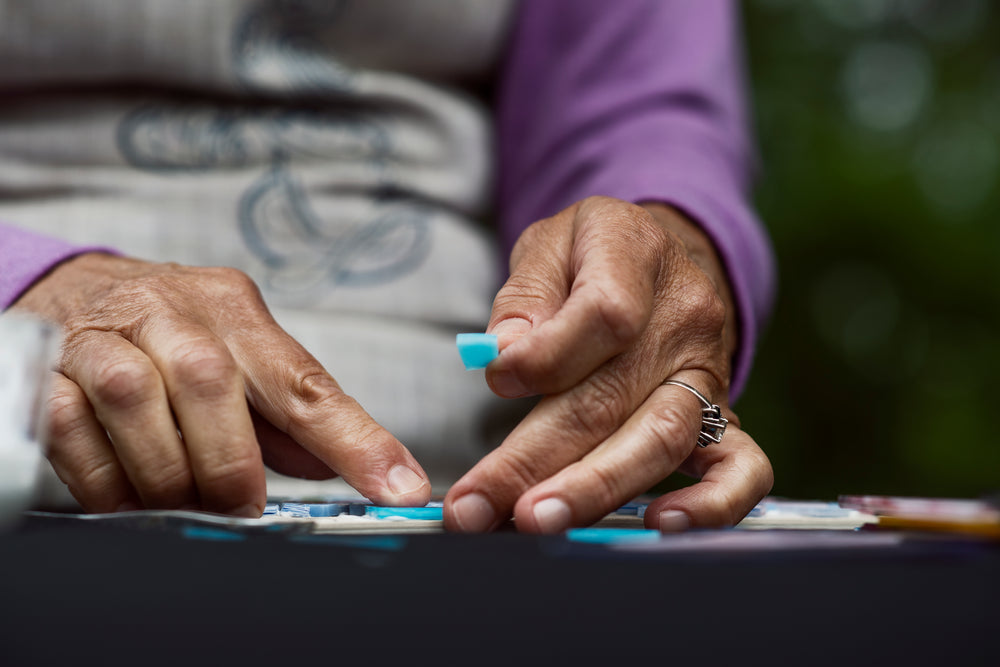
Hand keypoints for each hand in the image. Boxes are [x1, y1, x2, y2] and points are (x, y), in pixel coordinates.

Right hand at [12, 253, 430, 514]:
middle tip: (240, 507)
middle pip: (211, 380)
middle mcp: (170, 309)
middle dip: (230, 464)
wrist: (75, 289)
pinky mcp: (45, 367)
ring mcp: (103, 334)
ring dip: (168, 472)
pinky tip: (129, 497)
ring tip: (184, 502)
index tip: (398, 489)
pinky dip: (107, 480)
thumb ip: (287, 417)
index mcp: (235, 309)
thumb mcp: (240, 357)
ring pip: (136, 398)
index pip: (304, 380)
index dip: (355, 441)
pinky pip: (70, 428)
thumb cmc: (172, 334)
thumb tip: (344, 471)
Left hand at [443, 197, 771, 532]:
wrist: (659, 261)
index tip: (497, 381)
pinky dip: (708, 506)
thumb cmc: (589, 256)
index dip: (547, 357)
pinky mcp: (724, 417)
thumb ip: (523, 296)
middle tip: (474, 506)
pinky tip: (657, 525)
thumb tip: (502, 356)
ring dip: (591, 490)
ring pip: (659, 439)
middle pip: (611, 397)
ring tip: (534, 520)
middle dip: (533, 460)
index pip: (604, 315)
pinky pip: (742, 469)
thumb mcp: (547, 245)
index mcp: (636, 253)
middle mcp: (684, 315)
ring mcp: (708, 372)